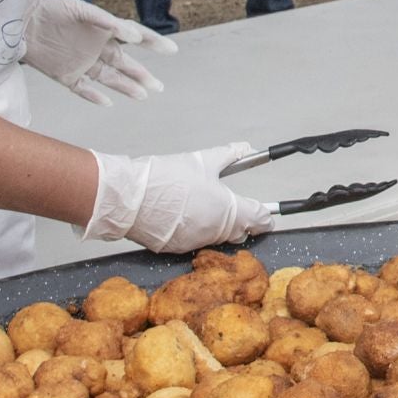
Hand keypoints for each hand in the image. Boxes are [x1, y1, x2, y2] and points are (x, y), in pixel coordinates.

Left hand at [23, 0, 174, 104]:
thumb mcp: (79, 9)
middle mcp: (96, 48)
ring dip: (126, 87)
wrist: (17, 20)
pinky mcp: (65, 75)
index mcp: (103, 29)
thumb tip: (131, 34)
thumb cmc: (50, 8)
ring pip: (110, 79)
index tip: (170, 50)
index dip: (153, 43)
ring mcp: (82, 63)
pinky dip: (94, 97)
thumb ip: (105, 22)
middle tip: (158, 87)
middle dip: (142, 75)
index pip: (134, 36)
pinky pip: (83, 89)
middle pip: (125, 64)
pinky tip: (107, 103)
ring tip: (143, 95)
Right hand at [86, 145, 279, 250]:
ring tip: (205, 206)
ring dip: (218, 226)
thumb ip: (229, 155)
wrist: (129, 198)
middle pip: (240, 232)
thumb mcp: (202, 160)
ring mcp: (196, 243)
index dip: (266, 216)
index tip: (268, 215)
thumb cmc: (164, 179)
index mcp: (228, 211)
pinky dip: (196, 231)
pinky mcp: (176, 249)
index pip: (259, 219)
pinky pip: (195, 242)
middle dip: (242, 222)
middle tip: (236, 207)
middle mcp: (216, 232)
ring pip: (218, 238)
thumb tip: (244, 148)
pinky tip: (186, 216)